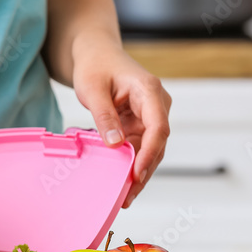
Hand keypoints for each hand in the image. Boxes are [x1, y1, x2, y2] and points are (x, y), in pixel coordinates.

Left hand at [71, 41, 171, 207]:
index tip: (137, 175)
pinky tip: (121, 183)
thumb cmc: (95, 65)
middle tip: (127, 196)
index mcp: (149, 90)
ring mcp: (150, 114)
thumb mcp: (93, 89)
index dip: (149, 154)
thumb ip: (104, 116)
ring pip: (150, 149)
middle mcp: (156, 104)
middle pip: (157, 144)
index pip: (158, 127)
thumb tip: (114, 144)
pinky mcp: (141, 123)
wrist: (96, 54)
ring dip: (138, 172)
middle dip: (143, 171)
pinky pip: (139, 147)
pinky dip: (130, 164)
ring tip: (124, 197)